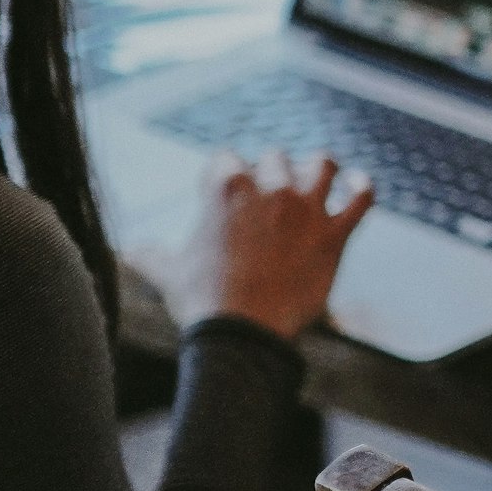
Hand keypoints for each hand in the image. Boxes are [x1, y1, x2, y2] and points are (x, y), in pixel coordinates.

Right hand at [168, 151, 372, 339]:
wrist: (243, 333)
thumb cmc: (201, 301)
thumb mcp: (166, 271)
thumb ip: (149, 253)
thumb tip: (128, 250)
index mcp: (225, 187)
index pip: (226, 158)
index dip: (225, 173)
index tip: (225, 191)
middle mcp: (269, 188)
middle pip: (274, 157)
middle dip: (270, 172)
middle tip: (267, 196)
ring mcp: (306, 209)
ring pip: (322, 164)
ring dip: (316, 169)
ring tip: (314, 180)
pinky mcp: (335, 234)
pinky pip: (361, 198)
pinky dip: (363, 187)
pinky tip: (357, 185)